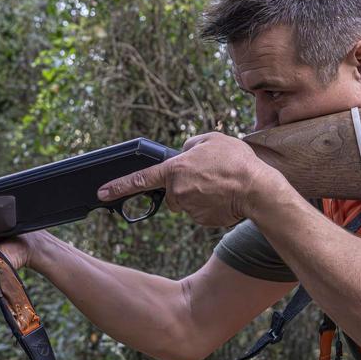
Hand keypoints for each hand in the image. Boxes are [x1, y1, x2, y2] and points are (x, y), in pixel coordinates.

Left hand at [97, 133, 285, 226]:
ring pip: (186, 201)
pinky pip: (199, 211)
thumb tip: (183, 152)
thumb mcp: (211, 139)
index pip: (140, 179)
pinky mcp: (200, 220)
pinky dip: (209, 205)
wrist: (258, 190)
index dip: (119, 186)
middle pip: (171, 190)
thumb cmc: (236, 162)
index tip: (102, 193)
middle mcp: (178, 191)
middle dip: (184, 184)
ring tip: (220, 184)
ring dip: (198, 193)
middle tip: (208, 175)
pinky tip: (223, 197)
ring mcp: (189, 208)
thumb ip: (190, 144)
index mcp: (175, 170)